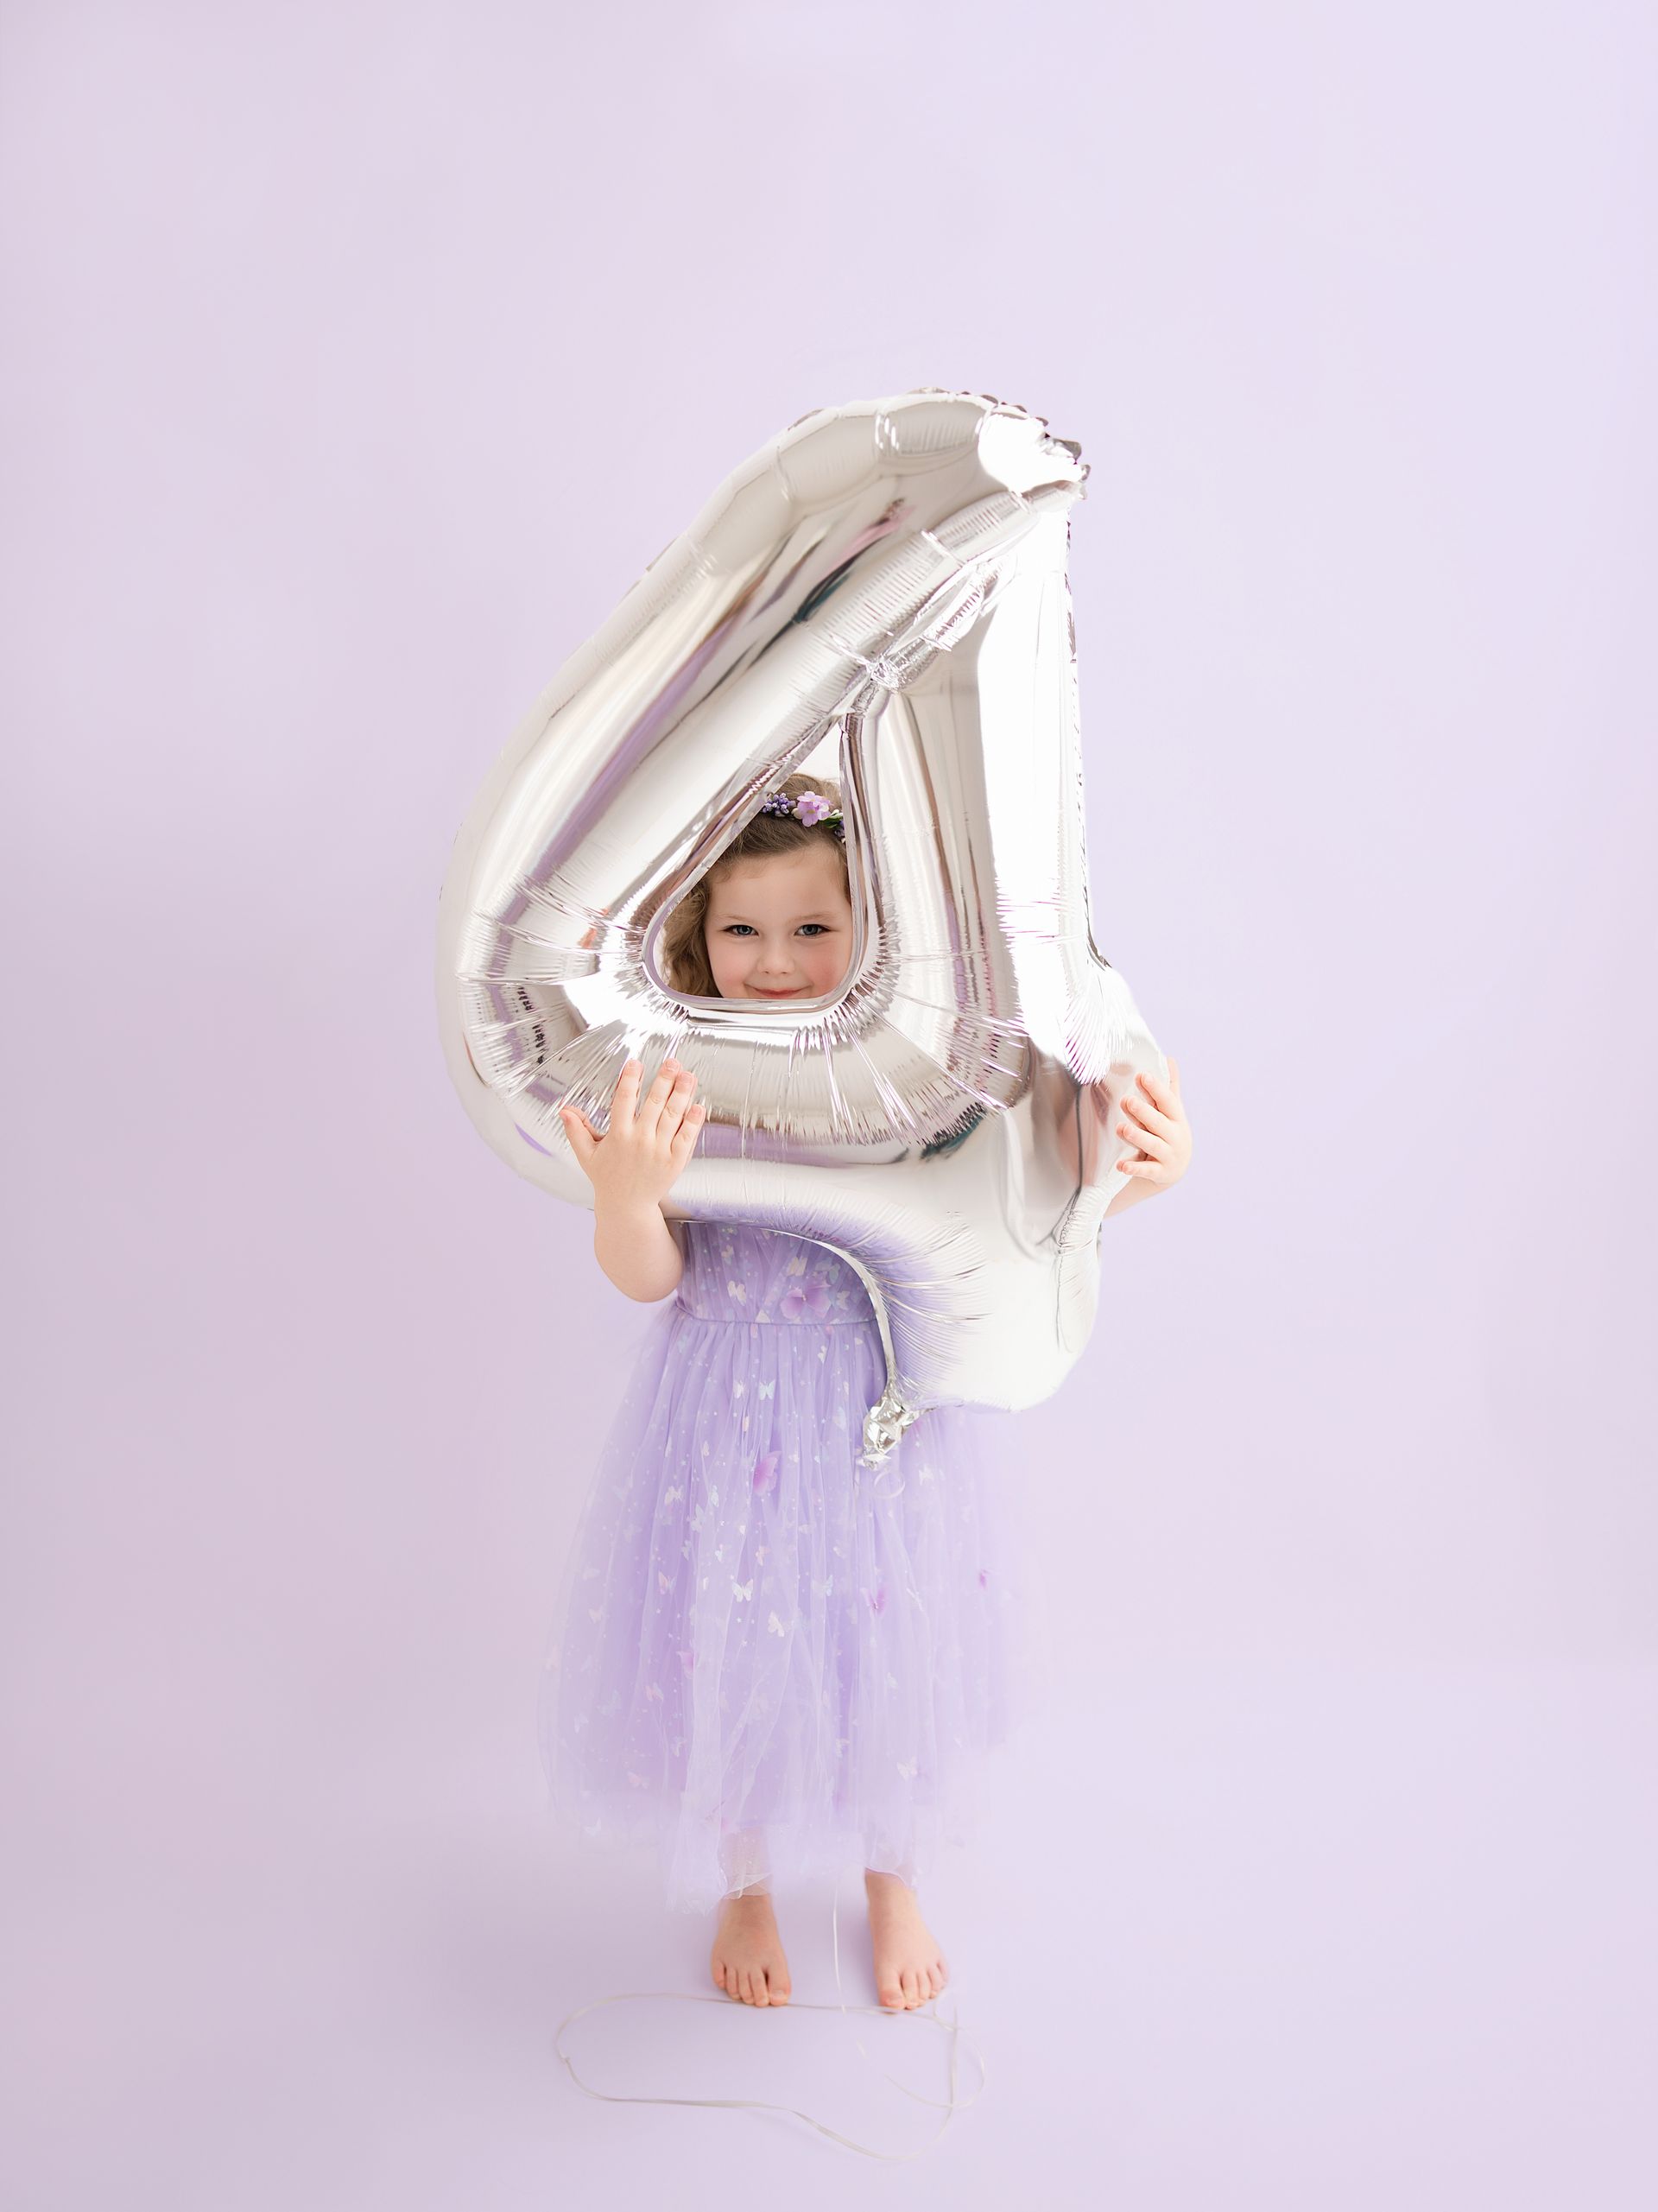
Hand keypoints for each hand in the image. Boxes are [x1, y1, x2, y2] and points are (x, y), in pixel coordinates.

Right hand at [560, 1057, 704, 1210]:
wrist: (627, 1207)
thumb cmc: (607, 1179)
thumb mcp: (587, 1155)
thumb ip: (576, 1131)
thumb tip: (564, 1110)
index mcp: (618, 1136)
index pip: (624, 1100)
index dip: (630, 1080)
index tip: (635, 1064)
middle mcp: (640, 1141)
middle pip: (654, 1103)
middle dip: (664, 1079)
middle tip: (672, 1062)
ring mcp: (659, 1151)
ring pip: (672, 1116)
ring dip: (682, 1093)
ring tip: (687, 1076)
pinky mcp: (675, 1161)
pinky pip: (686, 1137)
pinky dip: (693, 1121)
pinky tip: (698, 1105)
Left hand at [1115, 1056, 1190, 1187]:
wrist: (1174, 1168)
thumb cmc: (1168, 1132)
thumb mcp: (1170, 1112)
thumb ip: (1169, 1087)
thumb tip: (1169, 1059)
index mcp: (1177, 1118)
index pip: (1167, 1101)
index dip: (1156, 1089)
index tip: (1142, 1076)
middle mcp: (1175, 1136)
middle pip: (1159, 1123)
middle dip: (1144, 1112)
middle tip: (1127, 1100)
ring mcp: (1169, 1155)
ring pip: (1153, 1145)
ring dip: (1137, 1137)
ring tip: (1121, 1129)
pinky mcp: (1160, 1173)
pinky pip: (1147, 1170)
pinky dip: (1135, 1168)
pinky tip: (1121, 1165)